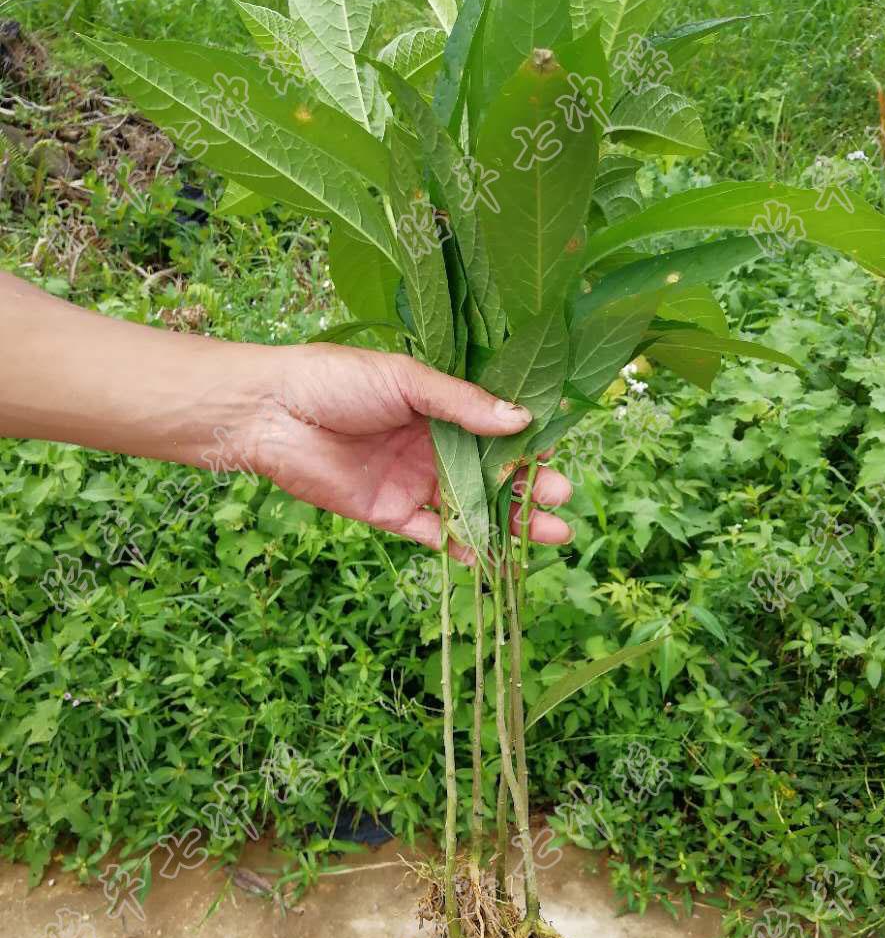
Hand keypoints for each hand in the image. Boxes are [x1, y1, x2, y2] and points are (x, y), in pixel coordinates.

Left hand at [249, 342, 572, 562]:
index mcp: (439, 409)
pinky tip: (491, 557)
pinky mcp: (389, 515)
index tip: (555, 457)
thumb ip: (462, 404)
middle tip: (561, 503)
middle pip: (491, 476)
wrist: (271, 412)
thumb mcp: (406, 380)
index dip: (527, 446)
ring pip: (471, 509)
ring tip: (548, 535)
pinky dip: (462, 548)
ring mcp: (413, 483)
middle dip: (528, 491)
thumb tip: (522, 421)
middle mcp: (432, 448)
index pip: (495, 431)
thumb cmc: (335, 380)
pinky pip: (433, 536)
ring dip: (508, 524)